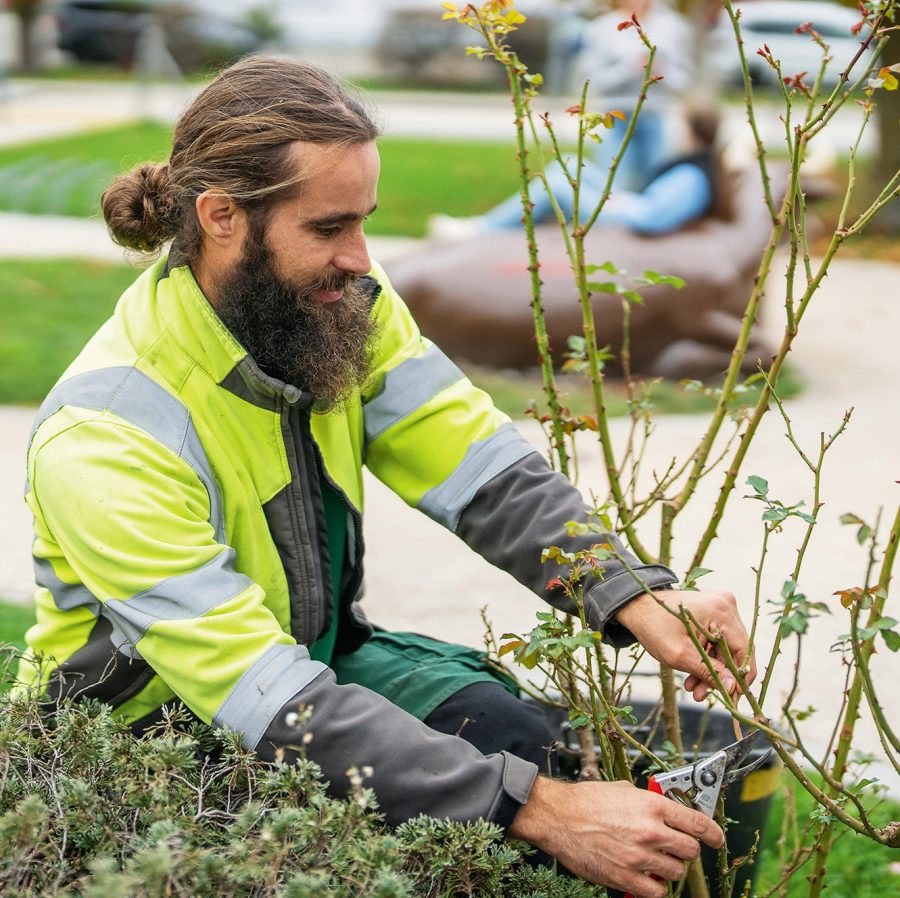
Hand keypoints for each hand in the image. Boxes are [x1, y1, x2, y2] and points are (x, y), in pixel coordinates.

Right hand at [509, 777, 723, 897]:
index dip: (713, 833)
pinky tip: (646, 876)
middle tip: (673, 847)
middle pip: (690, 850)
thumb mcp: (624, 790)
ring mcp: (640, 857)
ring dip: (669, 867)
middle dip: (684, 849)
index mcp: (653, 806)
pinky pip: (657, 892)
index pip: (698, 823)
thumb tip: (667, 809)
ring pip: (676, 871)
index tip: (716, 838)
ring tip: (655, 860)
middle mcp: (651, 831)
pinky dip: (656, 886)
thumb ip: (649, 802)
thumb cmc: (587, 800)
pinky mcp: (626, 878)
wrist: (559, 817)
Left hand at [614, 590, 756, 700]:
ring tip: (693, 689)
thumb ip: (708, 671)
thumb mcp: (680, 655)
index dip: (741, 676)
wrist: (638, 607)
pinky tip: (692, 675)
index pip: (744, 649)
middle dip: (720, 676)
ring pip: (726, 648)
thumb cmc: (654, 627)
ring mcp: (720, 606)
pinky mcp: (714, 612)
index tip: (733, 697)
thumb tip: (733, 688)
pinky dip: (707, 658)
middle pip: (734, 650)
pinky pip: (718, 640)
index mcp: (720, 611)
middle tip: (702, 695)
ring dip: (711, 670)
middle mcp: (725, 605)